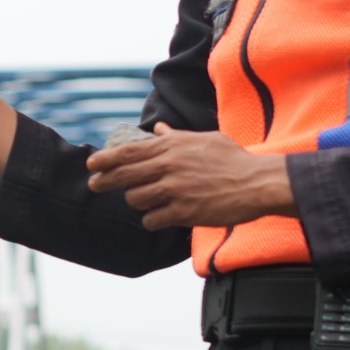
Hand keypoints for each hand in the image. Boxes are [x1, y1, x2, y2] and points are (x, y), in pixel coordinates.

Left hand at [83, 126, 296, 228]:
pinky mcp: (184, 212)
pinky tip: (157, 217)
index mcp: (173, 148)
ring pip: (136, 199)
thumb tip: (160, 130)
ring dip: (135, 202)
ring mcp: (175, 190)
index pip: (129, 151)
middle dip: (105, 181)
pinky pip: (152, 220)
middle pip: (124, 175)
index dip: (106, 158)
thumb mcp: (205, 140)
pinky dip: (151, 220)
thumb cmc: (233, 160)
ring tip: (142, 201)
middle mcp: (169, 167)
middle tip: (95, 185)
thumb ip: (178, 137)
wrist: (257, 183)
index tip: (92, 164)